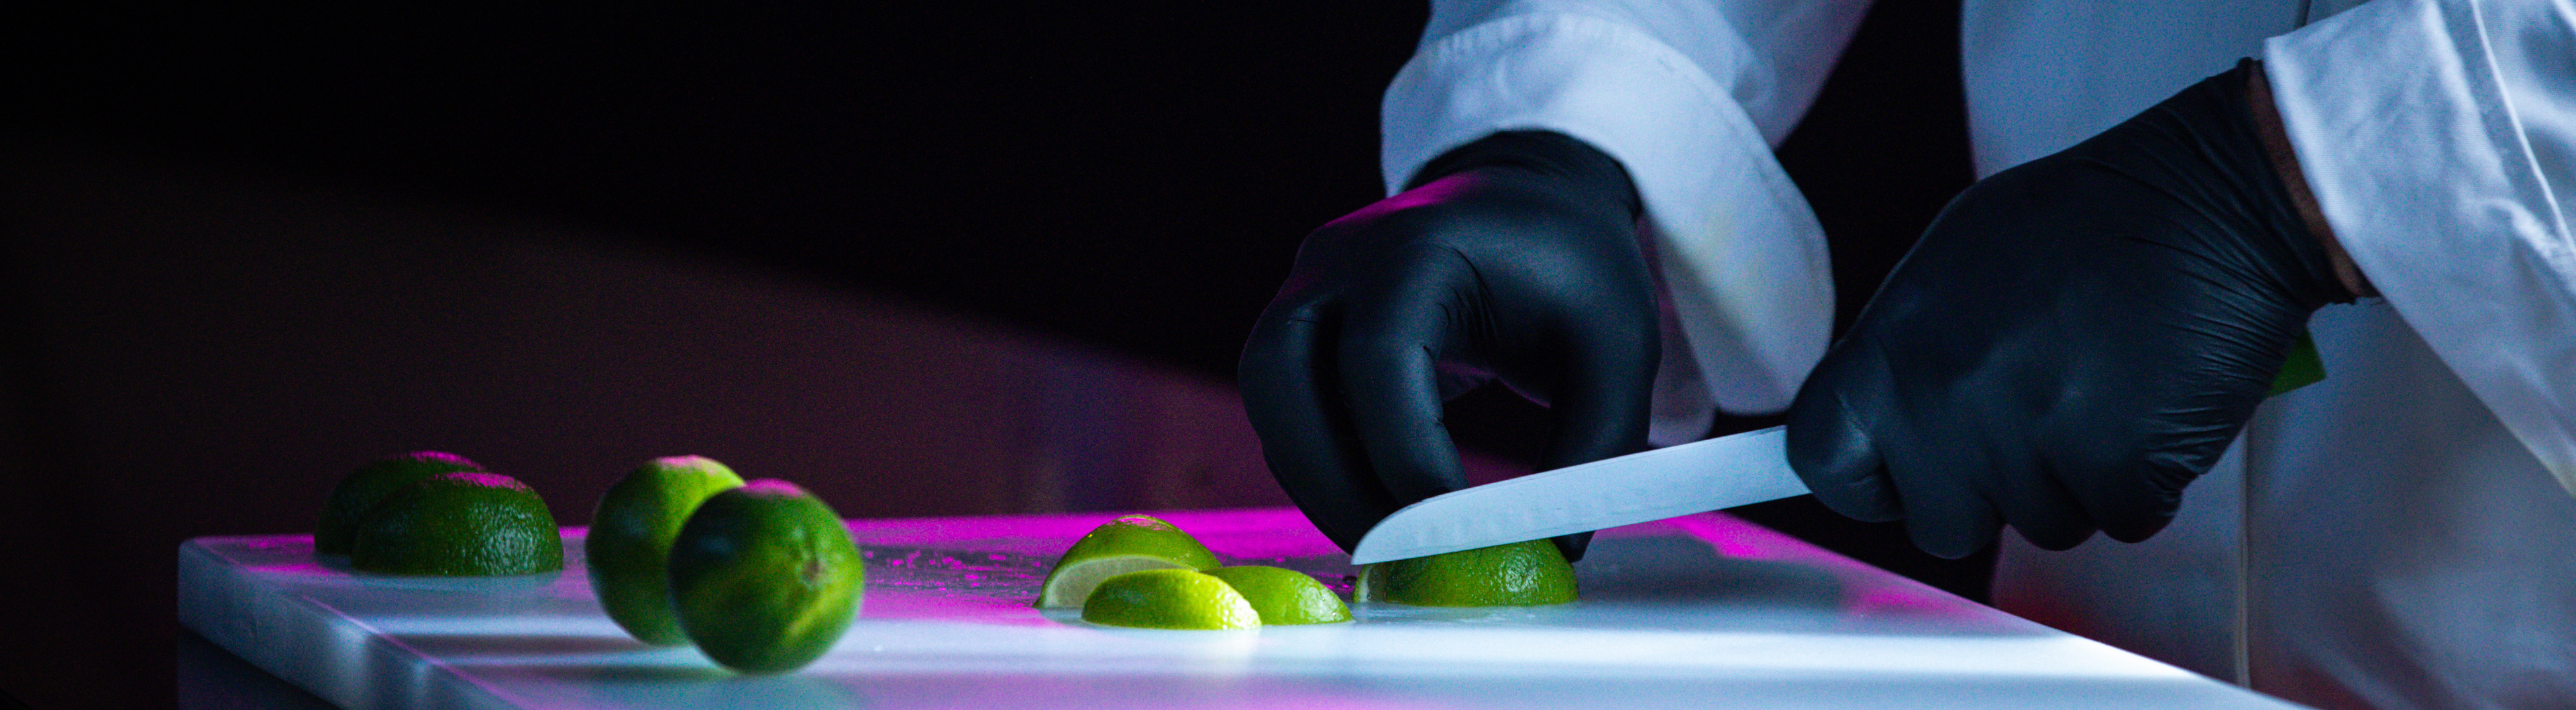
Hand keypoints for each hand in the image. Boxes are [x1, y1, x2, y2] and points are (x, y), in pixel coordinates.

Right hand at [1239, 131, 1658, 559]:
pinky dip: (1320, 466)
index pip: (1380, 357)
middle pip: (1278, 374)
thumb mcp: (1617, 348)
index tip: (1451, 527)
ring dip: (1315, 482)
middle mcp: (1339, 260)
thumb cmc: (1574, 269)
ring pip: (1268, 399)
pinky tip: (1378, 508)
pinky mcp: (1301, 322)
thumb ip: (1595, 446)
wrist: (1525, 198)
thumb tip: (1552, 547)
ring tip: (1389, 543)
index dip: (1403, 451)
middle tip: (1392, 555)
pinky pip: (1286, 407)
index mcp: (1418, 247)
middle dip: (1327, 479)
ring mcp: (1306, 287)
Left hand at [1785, 61, 2354, 558]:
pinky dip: (2144, 480)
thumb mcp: (1951, 264)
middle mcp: (1943, 406)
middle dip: (1985, 493)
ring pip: (2038, 524)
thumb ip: (1902, 351)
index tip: (1897, 474)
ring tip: (2101, 385)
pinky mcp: (2119, 472)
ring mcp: (2029, 445)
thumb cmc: (2082, 223)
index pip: (1822, 458)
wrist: (2211, 201)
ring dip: (2073, 478)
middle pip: (1937, 523)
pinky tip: (2150, 403)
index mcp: (1890, 352)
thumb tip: (1871, 417)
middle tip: (2035, 415)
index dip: (1863, 479)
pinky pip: (2120, 521)